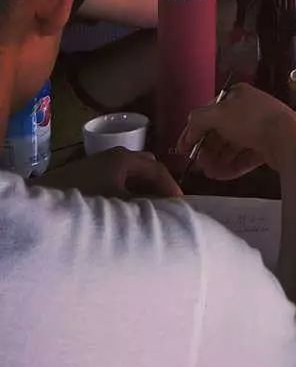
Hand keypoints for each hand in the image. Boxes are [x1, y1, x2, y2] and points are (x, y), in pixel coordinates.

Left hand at [38, 148, 180, 199]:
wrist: (43, 201)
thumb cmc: (85, 198)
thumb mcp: (119, 203)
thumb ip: (144, 205)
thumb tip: (168, 211)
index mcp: (125, 158)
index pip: (157, 169)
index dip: (171, 186)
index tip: (181, 205)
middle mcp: (114, 155)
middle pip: (145, 167)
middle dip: (157, 184)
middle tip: (167, 204)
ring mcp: (100, 164)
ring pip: (130, 174)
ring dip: (141, 188)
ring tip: (148, 208)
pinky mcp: (88, 175)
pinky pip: (117, 180)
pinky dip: (127, 191)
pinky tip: (124, 209)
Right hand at [177, 82, 295, 179]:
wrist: (287, 137)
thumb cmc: (250, 120)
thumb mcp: (218, 114)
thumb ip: (198, 119)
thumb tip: (189, 126)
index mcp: (237, 94)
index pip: (209, 112)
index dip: (193, 130)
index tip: (182, 149)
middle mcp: (248, 108)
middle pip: (220, 131)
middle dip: (207, 149)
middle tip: (198, 164)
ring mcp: (259, 127)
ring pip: (232, 146)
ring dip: (217, 160)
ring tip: (209, 173)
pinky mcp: (267, 146)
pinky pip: (244, 156)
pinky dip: (231, 166)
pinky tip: (221, 176)